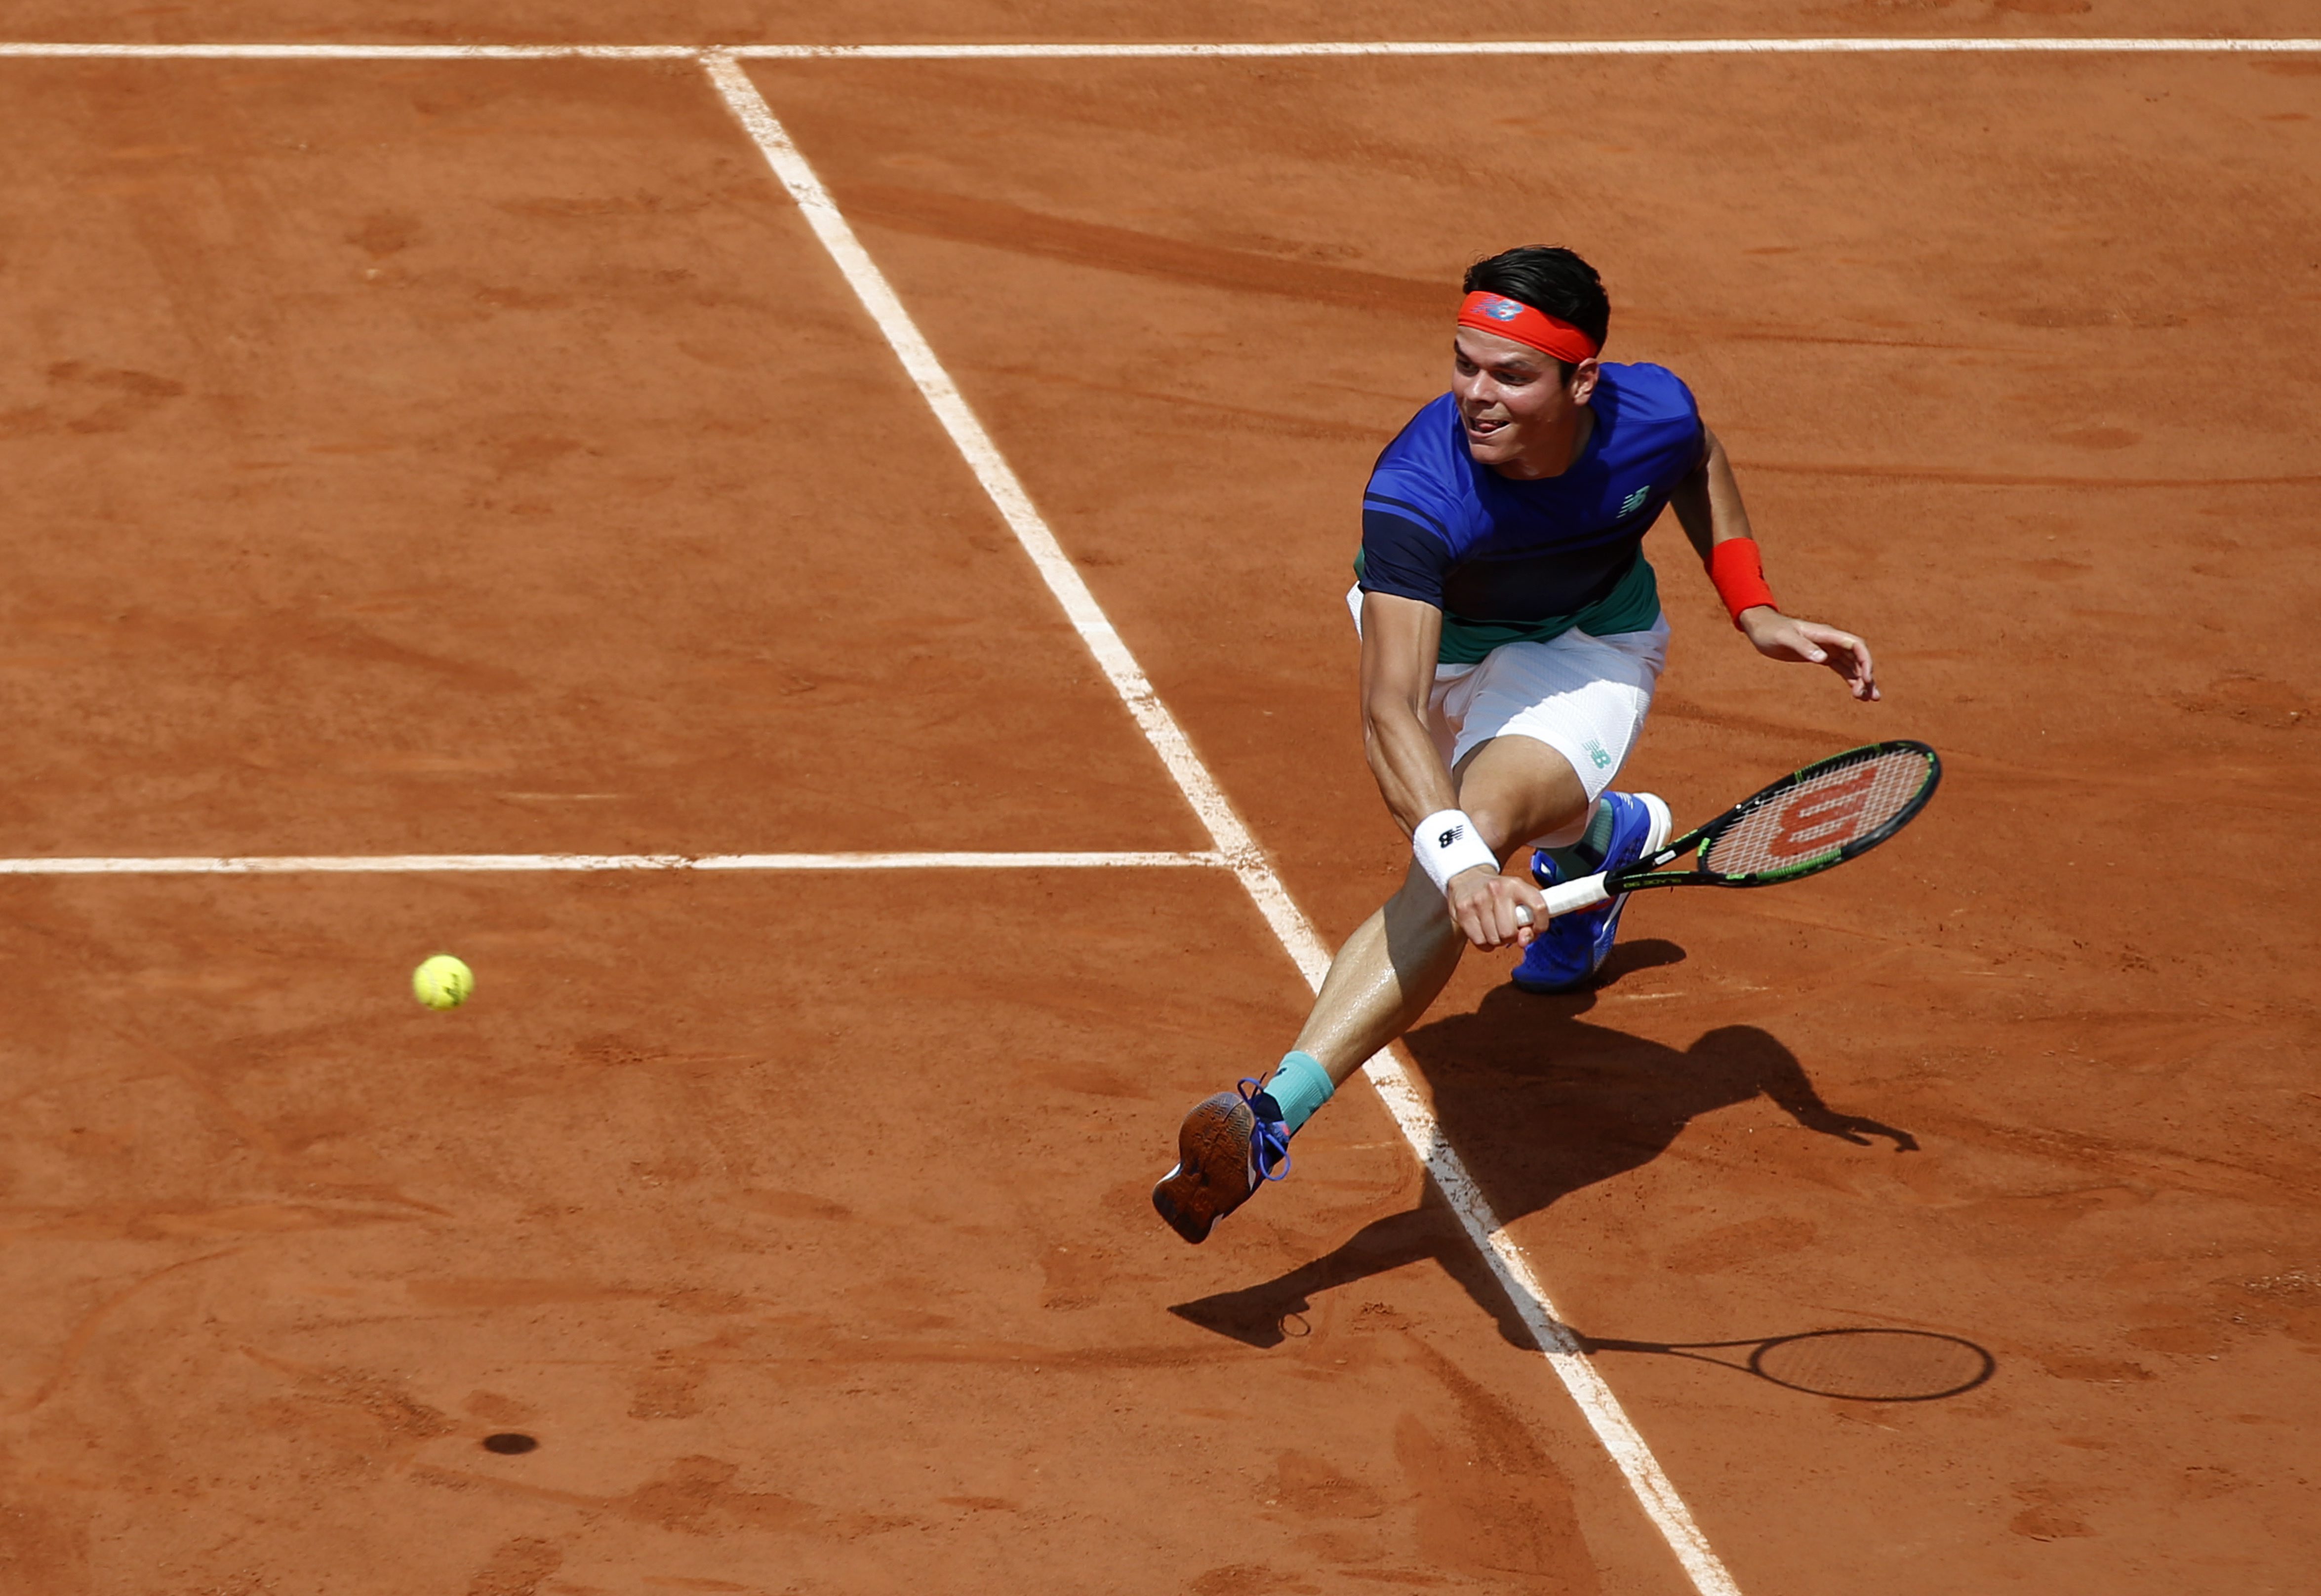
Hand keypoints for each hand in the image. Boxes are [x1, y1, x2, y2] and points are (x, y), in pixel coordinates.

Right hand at [1445, 866, 1546, 951]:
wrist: (1468, 877)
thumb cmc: (1497, 892)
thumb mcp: (1518, 895)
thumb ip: (1529, 918)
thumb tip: (1524, 941)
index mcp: (1516, 885)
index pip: (1539, 907)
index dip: (1541, 925)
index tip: (1536, 929)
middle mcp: (1497, 890)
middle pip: (1510, 932)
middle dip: (1511, 937)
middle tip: (1509, 928)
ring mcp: (1478, 901)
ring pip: (1494, 939)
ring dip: (1497, 940)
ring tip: (1495, 928)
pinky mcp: (1464, 911)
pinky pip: (1479, 941)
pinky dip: (1485, 943)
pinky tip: (1484, 932)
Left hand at [1739, 607, 1878, 701]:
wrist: (1760, 627)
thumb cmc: (1770, 630)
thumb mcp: (1784, 638)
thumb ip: (1803, 647)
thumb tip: (1823, 658)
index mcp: (1826, 634)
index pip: (1856, 645)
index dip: (1865, 661)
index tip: (1866, 679)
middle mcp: (1831, 641)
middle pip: (1858, 657)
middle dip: (1866, 676)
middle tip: (1867, 697)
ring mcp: (1827, 648)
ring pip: (1852, 665)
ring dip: (1862, 681)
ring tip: (1868, 700)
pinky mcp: (1820, 656)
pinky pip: (1841, 668)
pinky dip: (1850, 680)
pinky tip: (1856, 693)